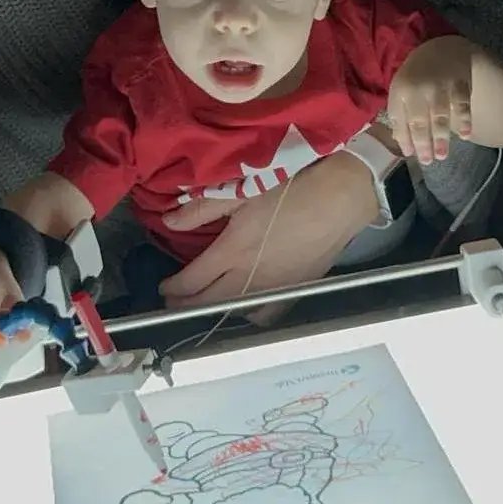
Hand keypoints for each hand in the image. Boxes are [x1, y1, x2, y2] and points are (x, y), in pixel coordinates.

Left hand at [157, 151, 378, 310]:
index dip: (172, 289)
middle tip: (174, 303)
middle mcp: (249, 277)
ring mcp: (273, 288)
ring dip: (214, 310)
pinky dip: (250, 316)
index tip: (163, 288)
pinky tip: (245, 309)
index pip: (191, 281)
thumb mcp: (241, 190)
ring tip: (204, 303)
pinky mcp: (294, 291)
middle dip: (185, 305)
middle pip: (207, 302)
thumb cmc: (290, 188)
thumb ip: (201, 209)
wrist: (339, 198)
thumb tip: (168, 221)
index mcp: (231, 251)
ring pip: (234, 311)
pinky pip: (266, 315)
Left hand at [387, 37, 476, 164]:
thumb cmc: (417, 77)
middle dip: (423, 143)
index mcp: (401, 90)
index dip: (405, 138)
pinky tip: (465, 135)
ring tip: (441, 155)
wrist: (441, 49)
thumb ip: (400, 117)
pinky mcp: (460, 82)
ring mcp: (440, 85)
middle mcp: (418, 88)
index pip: (400, 119)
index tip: (412, 156)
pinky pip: (462, 104)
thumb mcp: (401, 92)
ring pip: (440, 115)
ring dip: (441, 137)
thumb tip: (405, 148)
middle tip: (428, 162)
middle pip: (420, 120)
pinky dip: (464, 120)